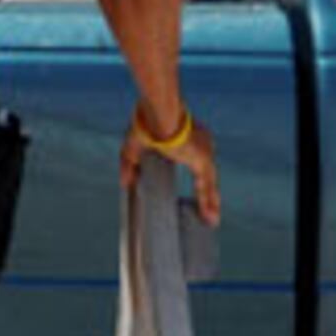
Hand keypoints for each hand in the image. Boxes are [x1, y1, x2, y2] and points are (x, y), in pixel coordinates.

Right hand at [121, 101, 221, 225]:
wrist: (157, 114)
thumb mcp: (132, 149)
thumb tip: (125, 184)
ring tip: (211, 221)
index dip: (196, 177)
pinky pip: (208, 186)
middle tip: (206, 211)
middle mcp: (201, 145)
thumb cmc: (145, 124)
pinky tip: (210, 218)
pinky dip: (208, 202)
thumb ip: (129, 166)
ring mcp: (204, 152)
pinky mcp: (204, 160)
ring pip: (209, 183)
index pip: (194, 161)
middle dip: (206, 192)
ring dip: (210, 202)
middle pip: (205, 174)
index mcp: (187, 138)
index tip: (197, 192)